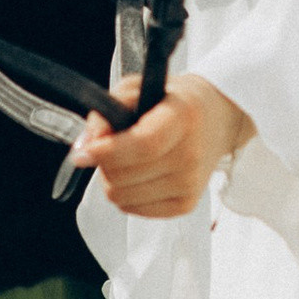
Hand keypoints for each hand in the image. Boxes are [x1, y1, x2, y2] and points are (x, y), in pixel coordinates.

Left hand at [71, 72, 251, 218]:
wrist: (216, 120)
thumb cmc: (170, 103)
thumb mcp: (137, 89)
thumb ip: (106, 110)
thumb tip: (86, 145)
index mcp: (183, 117)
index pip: (143, 145)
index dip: (107, 152)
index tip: (83, 153)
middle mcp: (191, 154)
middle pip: (123, 176)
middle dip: (103, 163)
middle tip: (110, 147)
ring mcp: (190, 184)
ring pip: (122, 197)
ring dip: (113, 180)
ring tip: (126, 160)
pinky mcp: (185, 205)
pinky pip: (132, 209)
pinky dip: (126, 194)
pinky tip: (138, 175)